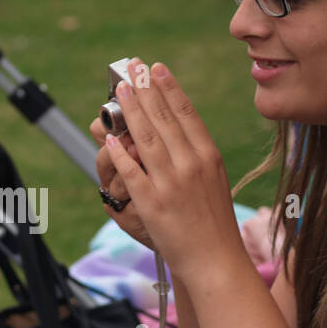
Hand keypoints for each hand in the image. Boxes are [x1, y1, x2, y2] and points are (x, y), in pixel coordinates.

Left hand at [98, 59, 245, 285]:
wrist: (216, 259)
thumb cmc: (214, 221)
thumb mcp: (214, 178)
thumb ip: (195, 153)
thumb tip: (174, 129)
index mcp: (208, 156)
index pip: (186, 113)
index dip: (169, 88)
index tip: (156, 68)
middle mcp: (191, 165)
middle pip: (163, 119)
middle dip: (145, 90)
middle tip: (131, 68)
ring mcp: (171, 184)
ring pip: (146, 139)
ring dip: (130, 111)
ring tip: (119, 90)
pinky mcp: (153, 203)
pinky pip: (132, 172)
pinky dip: (120, 153)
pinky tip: (110, 137)